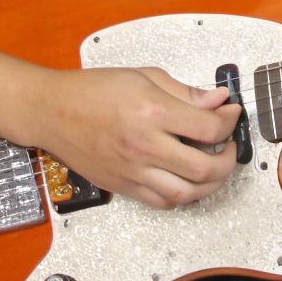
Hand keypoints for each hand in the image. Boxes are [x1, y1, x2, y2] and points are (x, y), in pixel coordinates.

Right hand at [24, 66, 242, 209]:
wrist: (51, 111)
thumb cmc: (93, 91)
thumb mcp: (145, 77)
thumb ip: (186, 92)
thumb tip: (217, 100)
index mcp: (153, 113)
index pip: (209, 128)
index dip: (229, 122)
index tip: (230, 115)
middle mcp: (144, 146)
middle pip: (204, 169)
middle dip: (227, 160)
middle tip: (228, 147)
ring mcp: (132, 170)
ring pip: (185, 194)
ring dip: (209, 185)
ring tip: (213, 168)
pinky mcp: (121, 186)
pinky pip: (161, 203)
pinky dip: (181, 197)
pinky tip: (186, 180)